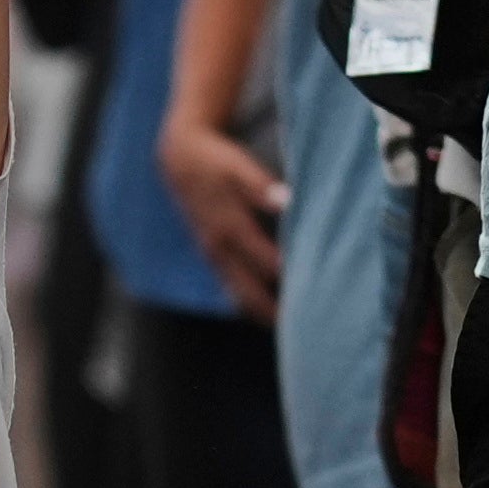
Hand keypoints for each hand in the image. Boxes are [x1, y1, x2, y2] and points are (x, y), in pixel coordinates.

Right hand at [163, 120, 289, 311]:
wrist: (178, 159)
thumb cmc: (214, 161)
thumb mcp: (235, 166)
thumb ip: (260, 186)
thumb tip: (285, 200)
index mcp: (227, 226)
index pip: (263, 259)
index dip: (286, 276)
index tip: (310, 291)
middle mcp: (217, 247)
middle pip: (247, 290)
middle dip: (272, 310)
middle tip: (300, 328)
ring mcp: (212, 253)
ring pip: (237, 292)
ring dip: (260, 310)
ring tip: (287, 327)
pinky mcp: (211, 253)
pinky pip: (230, 285)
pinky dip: (248, 300)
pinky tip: (264, 311)